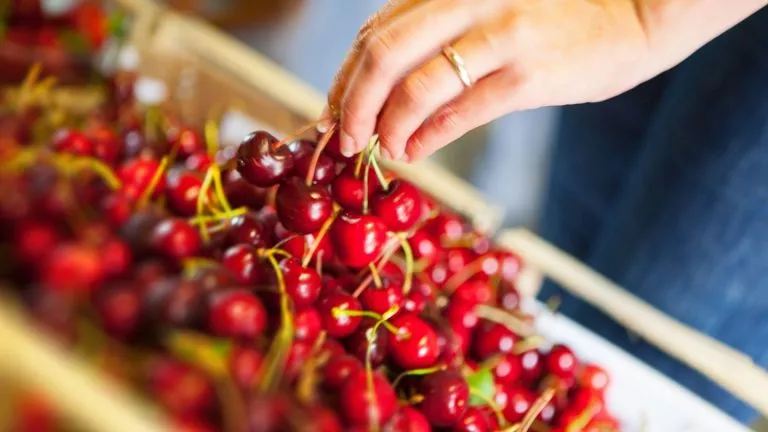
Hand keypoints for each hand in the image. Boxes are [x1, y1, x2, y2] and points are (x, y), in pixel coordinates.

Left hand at [326, 0, 652, 160]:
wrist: (635, 13)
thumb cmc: (553, 16)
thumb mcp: (486, 10)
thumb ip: (436, 38)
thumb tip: (382, 95)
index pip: (375, 31)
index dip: (344, 76)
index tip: (333, 111)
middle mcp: (467, 0)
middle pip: (382, 55)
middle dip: (351, 105)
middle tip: (344, 139)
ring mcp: (499, 35)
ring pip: (415, 88)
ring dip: (386, 128)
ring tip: (384, 149)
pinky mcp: (528, 75)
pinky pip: (459, 113)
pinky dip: (427, 138)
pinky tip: (415, 151)